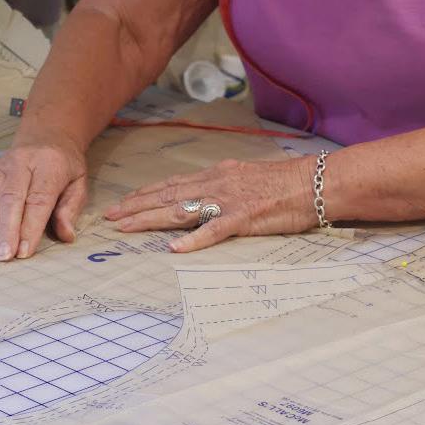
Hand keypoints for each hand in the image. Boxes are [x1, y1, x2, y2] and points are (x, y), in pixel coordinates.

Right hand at [0, 140, 88, 260]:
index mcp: (48, 165)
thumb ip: (71, 208)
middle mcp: (20, 163)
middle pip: (10, 199)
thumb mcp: (79, 182)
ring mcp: (0, 169)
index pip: (38, 199)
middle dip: (6, 230)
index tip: (24, 252)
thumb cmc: (64, 165)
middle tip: (4, 257)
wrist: (46, 135)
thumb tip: (66, 236)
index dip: (30, 227)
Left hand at [103, 157, 313, 252]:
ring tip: (126, 228)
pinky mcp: (244, 217)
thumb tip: (204, 196)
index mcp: (217, 176)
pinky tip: (174, 248)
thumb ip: (223, 187)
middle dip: (136, 206)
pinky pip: (214, 230)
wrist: (314, 183)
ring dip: (150, 219)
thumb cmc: (285, 184)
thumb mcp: (246, 179)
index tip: (122, 203)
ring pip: (180, 209)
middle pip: (167, 196)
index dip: (145, 194)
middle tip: (110, 217)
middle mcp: (216, 184)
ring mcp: (228, 200)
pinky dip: (193, 240)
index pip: (172, 184)